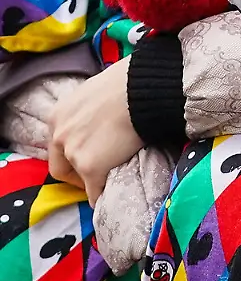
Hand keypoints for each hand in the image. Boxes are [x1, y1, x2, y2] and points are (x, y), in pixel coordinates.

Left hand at [49, 58, 140, 204]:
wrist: (141, 90)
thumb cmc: (129, 85)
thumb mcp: (97, 94)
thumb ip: (91, 112)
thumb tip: (104, 120)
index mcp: (58, 116)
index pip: (58, 145)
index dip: (74, 155)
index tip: (91, 157)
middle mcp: (59, 135)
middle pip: (60, 167)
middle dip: (77, 175)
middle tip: (96, 176)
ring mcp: (73, 152)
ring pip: (80, 179)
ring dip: (94, 182)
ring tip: (112, 180)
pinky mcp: (90, 167)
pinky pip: (94, 192)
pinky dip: (103, 195)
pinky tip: (114, 195)